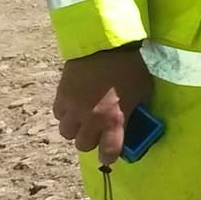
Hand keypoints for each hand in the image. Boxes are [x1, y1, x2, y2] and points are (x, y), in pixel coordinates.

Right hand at [53, 45, 152, 165]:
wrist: (106, 42)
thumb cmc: (129, 66)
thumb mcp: (142, 92)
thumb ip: (135, 112)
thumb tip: (133, 123)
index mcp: (115, 119)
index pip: (108, 152)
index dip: (108, 157)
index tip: (108, 156)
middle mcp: (92, 118)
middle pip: (83, 145)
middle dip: (91, 140)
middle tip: (96, 130)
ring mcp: (74, 107)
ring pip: (67, 132)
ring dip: (75, 128)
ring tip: (82, 117)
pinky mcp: (61, 94)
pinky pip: (58, 114)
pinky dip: (65, 113)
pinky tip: (73, 104)